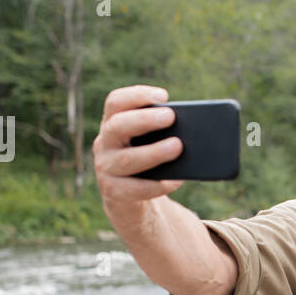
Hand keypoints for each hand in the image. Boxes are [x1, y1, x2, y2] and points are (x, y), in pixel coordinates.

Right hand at [94, 85, 185, 206]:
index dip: (136, 95)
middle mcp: (105, 142)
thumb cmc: (147, 161)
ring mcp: (106, 167)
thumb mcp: (150, 142)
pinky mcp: (113, 191)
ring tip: (177, 146)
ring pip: (128, 159)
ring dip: (154, 152)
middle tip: (170, 116)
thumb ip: (161, 132)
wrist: (130, 198)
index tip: (163, 96)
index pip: (115, 101)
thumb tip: (191, 128)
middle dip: (144, 119)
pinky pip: (134, 188)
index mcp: (113, 123)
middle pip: (118, 126)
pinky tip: (176, 181)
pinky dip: (157, 185)